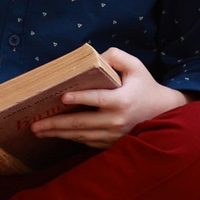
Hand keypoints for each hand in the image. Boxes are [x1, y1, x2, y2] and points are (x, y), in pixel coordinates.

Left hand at [28, 48, 184, 148]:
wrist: (163, 112)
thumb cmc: (145, 86)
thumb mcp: (135, 66)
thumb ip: (115, 56)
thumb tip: (94, 58)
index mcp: (122, 100)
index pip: (98, 100)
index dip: (81, 98)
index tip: (63, 97)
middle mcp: (117, 121)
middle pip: (82, 124)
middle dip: (56, 124)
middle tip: (35, 124)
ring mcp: (114, 135)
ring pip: (81, 136)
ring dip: (58, 134)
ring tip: (39, 131)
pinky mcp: (112, 143)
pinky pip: (87, 142)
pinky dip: (70, 139)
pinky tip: (56, 135)